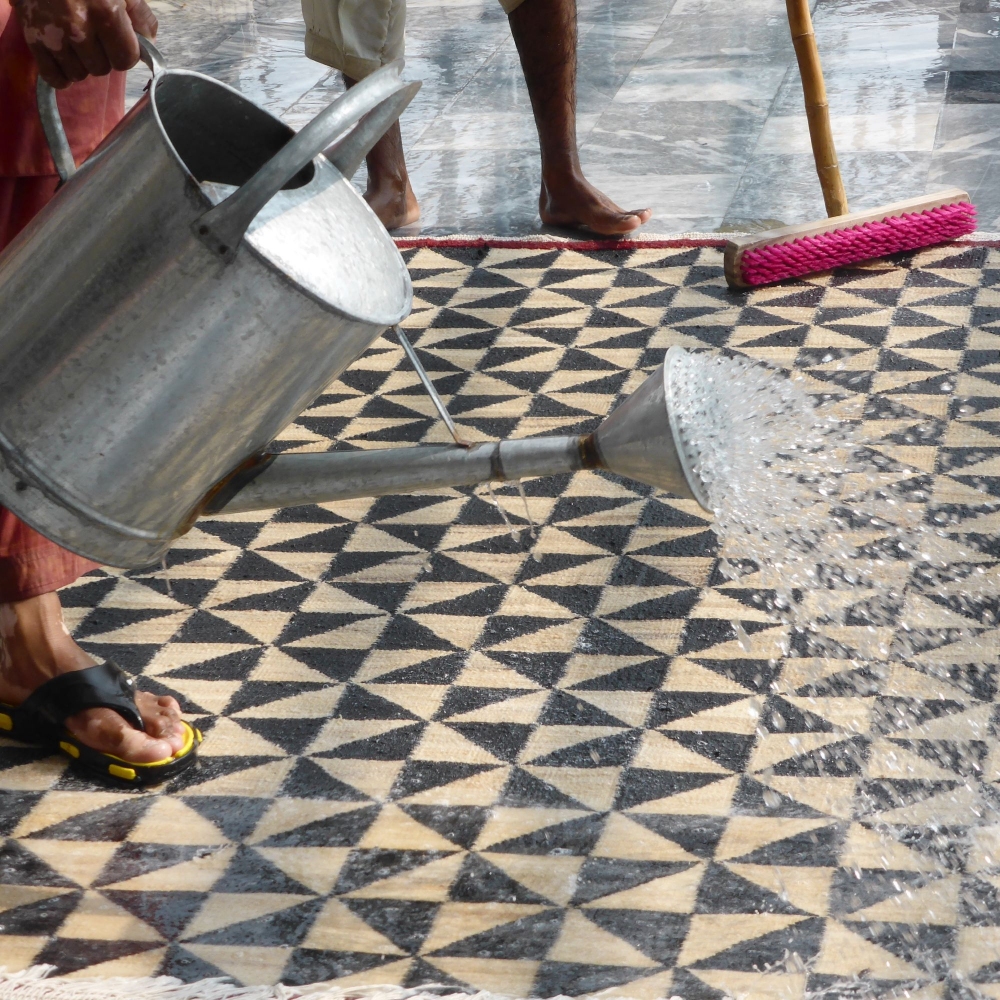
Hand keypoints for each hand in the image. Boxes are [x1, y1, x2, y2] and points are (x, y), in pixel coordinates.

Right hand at [13, 0, 157, 88]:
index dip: (124, 53)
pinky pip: (53, 77)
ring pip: (78, 74)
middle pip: (101, 69)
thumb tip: (148, 47)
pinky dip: (61, 74)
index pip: (125, 60)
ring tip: (76, 42)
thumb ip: (141, 17)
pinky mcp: (32, 38)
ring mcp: (53, 34)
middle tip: (93, 36)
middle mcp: (78, 27)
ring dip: (81, 64)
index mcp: (105, 13)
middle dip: (101, 56)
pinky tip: (65, 61)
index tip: (117, 41)